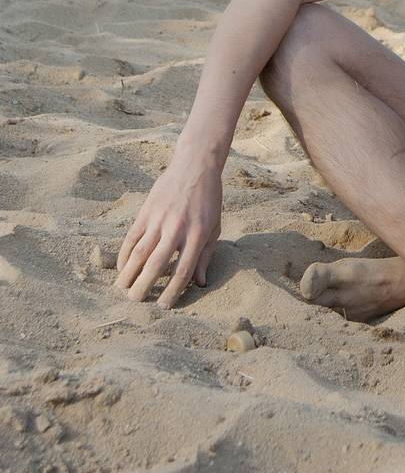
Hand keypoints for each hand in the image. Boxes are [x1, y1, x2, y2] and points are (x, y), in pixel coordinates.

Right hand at [115, 149, 222, 308]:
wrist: (195, 166)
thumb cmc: (209, 200)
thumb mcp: (214, 227)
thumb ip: (206, 256)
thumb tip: (199, 284)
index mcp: (197, 234)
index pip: (182, 271)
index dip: (172, 292)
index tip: (164, 306)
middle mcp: (177, 228)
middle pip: (156, 265)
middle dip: (144, 287)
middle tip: (135, 302)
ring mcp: (159, 219)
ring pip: (139, 253)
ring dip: (129, 274)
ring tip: (122, 289)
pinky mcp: (146, 211)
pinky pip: (132, 237)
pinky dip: (124, 254)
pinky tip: (122, 268)